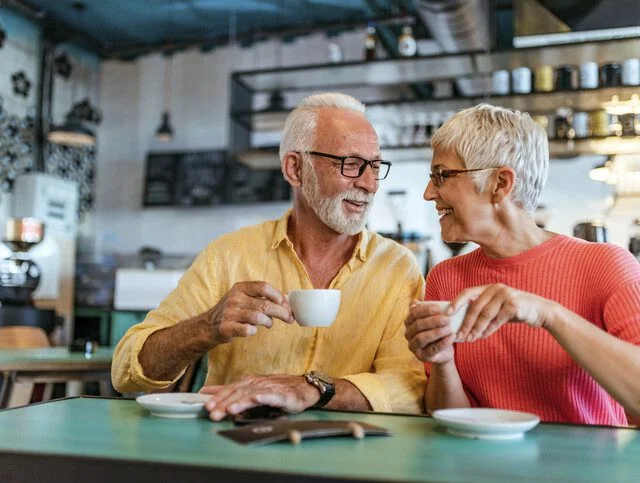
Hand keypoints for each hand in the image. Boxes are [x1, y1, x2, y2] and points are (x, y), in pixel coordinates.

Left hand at [200, 374, 319, 420]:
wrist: (302, 387)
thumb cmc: (276, 389)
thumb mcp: (250, 389)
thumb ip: (229, 391)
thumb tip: (206, 392)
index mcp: (248, 382)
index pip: (230, 389)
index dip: (218, 397)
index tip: (206, 406)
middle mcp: (257, 383)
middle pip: (239, 393)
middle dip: (225, 403)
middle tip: (213, 413)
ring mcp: (270, 388)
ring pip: (252, 395)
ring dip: (241, 402)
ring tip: (230, 409)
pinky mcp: (283, 395)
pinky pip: (272, 396)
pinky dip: (264, 397)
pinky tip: (257, 399)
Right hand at [208, 281, 293, 345]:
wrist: (208, 325)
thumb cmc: (232, 311)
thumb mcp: (243, 297)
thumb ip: (261, 297)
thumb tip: (286, 301)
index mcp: (240, 287)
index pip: (263, 287)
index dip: (278, 295)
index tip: (286, 304)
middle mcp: (235, 298)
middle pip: (265, 304)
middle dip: (281, 312)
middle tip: (289, 318)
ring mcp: (230, 313)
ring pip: (259, 317)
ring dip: (269, 322)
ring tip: (269, 324)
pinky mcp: (227, 328)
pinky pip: (248, 330)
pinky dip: (255, 330)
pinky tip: (253, 330)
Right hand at [404, 300, 456, 364]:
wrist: (443, 352)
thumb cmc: (437, 332)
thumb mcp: (431, 320)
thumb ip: (425, 310)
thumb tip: (415, 301)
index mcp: (408, 323)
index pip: (414, 314)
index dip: (426, 310)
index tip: (439, 308)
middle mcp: (408, 335)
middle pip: (418, 325)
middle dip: (433, 321)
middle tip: (447, 319)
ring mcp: (414, 347)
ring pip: (421, 338)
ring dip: (436, 332)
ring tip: (449, 329)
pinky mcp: (423, 357)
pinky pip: (432, 349)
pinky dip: (443, 342)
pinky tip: (452, 336)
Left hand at [450, 284, 555, 341]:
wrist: (541, 311)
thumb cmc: (515, 310)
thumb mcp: (497, 307)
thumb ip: (483, 310)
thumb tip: (462, 323)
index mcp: (488, 287)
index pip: (467, 292)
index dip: (456, 302)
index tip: (447, 314)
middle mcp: (496, 288)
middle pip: (475, 306)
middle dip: (465, 322)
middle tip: (459, 336)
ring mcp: (506, 295)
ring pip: (485, 314)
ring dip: (476, 328)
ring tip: (469, 339)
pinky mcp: (514, 304)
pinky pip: (498, 319)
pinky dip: (489, 329)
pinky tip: (483, 337)